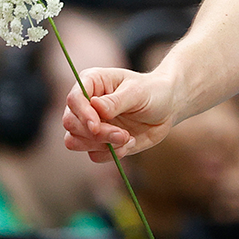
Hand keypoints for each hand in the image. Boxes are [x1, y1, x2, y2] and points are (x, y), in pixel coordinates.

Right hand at [62, 68, 177, 160]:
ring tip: (127, 137)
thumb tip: (95, 105)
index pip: (74, 99)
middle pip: (71, 124)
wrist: (167, 108)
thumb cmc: (152, 92)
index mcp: (92, 83)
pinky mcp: (100, 142)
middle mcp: (86, 104)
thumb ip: (116, 101)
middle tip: (122, 134)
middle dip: (96, 134)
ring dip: (103, 145)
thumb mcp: (138, 92)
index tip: (97, 126)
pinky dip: (112, 153)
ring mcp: (91, 125)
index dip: (82, 114)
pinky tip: (129, 142)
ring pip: (77, 142)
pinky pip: (94, 155)